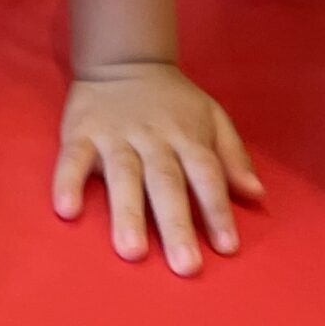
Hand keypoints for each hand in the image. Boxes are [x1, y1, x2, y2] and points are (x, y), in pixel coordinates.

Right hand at [52, 63, 263, 273]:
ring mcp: (116, 135)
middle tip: (185, 265)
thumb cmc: (173, 102)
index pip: (206, 174)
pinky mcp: (81, 132)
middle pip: (166, 182)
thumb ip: (233, 156)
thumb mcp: (211, 118)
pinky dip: (68, 182)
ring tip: (132, 251)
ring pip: (123, 175)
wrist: (125, 59)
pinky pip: (73, 159)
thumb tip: (257, 194)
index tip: (227, 247)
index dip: (217, 209)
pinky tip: (67, 210)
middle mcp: (153, 138)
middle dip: (176, 224)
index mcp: (187, 136)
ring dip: (127, 212)